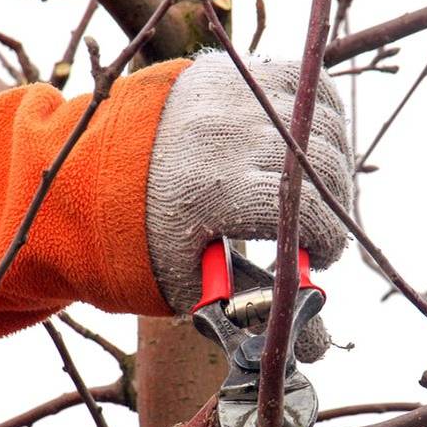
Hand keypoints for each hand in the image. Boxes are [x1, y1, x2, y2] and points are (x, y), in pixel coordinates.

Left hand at [145, 51, 352, 359]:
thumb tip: (315, 354)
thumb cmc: (143, 242)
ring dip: (332, 162)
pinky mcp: (232, 72)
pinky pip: (304, 84)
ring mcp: (228, 94)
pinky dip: (317, 116)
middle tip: (317, 229)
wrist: (91, 176)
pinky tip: (303, 147)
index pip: (305, 209)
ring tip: (310, 190)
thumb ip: (256, 311)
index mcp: (210, 190)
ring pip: (323, 122)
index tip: (320, 259)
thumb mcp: (193, 285)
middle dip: (335, 206)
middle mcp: (223, 133)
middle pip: (323, 165)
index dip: (327, 241)